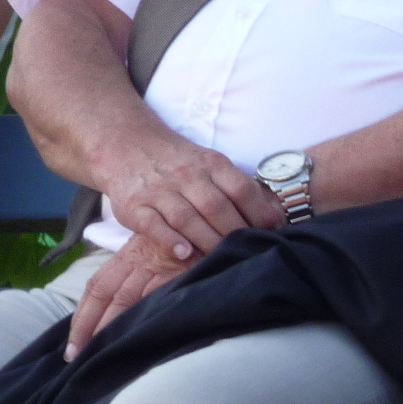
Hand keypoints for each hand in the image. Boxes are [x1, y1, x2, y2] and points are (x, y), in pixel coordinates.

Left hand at [65, 234, 195, 358]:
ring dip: (108, 325)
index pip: (97, 285)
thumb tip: (117, 307)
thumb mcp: (156, 251)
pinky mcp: (175, 272)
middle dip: (86, 324)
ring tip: (98, 351)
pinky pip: (152, 297)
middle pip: (102, 293)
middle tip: (75, 354)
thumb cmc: (185, 243)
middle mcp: (136, 259)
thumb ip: (139, 273)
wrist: (210, 224)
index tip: (73, 338)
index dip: (82, 312)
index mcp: (128, 255)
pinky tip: (133, 334)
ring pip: (123, 298)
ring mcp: (155, 265)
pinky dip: (140, 316)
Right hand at [96, 126, 284, 260]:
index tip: (274, 230)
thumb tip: (272, 217)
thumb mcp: (210, 163)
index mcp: (211, 164)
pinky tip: (184, 253)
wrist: (128, 145)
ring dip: (207, 240)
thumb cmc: (180, 162)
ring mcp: (158, 191)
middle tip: (249, 251)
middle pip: (216, 206)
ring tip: (222, 258)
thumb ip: (235, 186)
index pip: (241, 188)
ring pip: (187, 218)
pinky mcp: (134, 207)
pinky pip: (153, 225)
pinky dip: (170, 241)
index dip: (260, 211)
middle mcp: (186, 176)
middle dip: (236, 232)